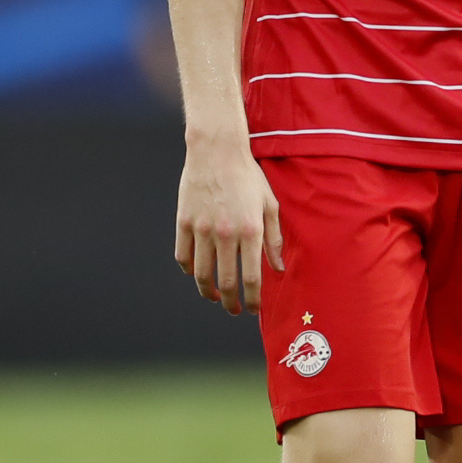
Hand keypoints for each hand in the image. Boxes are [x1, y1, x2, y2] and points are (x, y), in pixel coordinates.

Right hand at [174, 139, 280, 316]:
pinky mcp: (183, 223)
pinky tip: (197, 274)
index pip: (251, 278)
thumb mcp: (270, 206)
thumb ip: (274, 239)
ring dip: (208, 292)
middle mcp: (225, 234)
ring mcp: (201, 229)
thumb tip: (277, 269)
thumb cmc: (249, 178)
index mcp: (251, 231)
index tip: (253, 310)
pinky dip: (190, 271)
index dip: (253, 299)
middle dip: (231, 302)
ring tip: (215, 297)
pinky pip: (183, 257)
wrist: (217, 152)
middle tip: (235, 310)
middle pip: (224, 282)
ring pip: (201, 275)